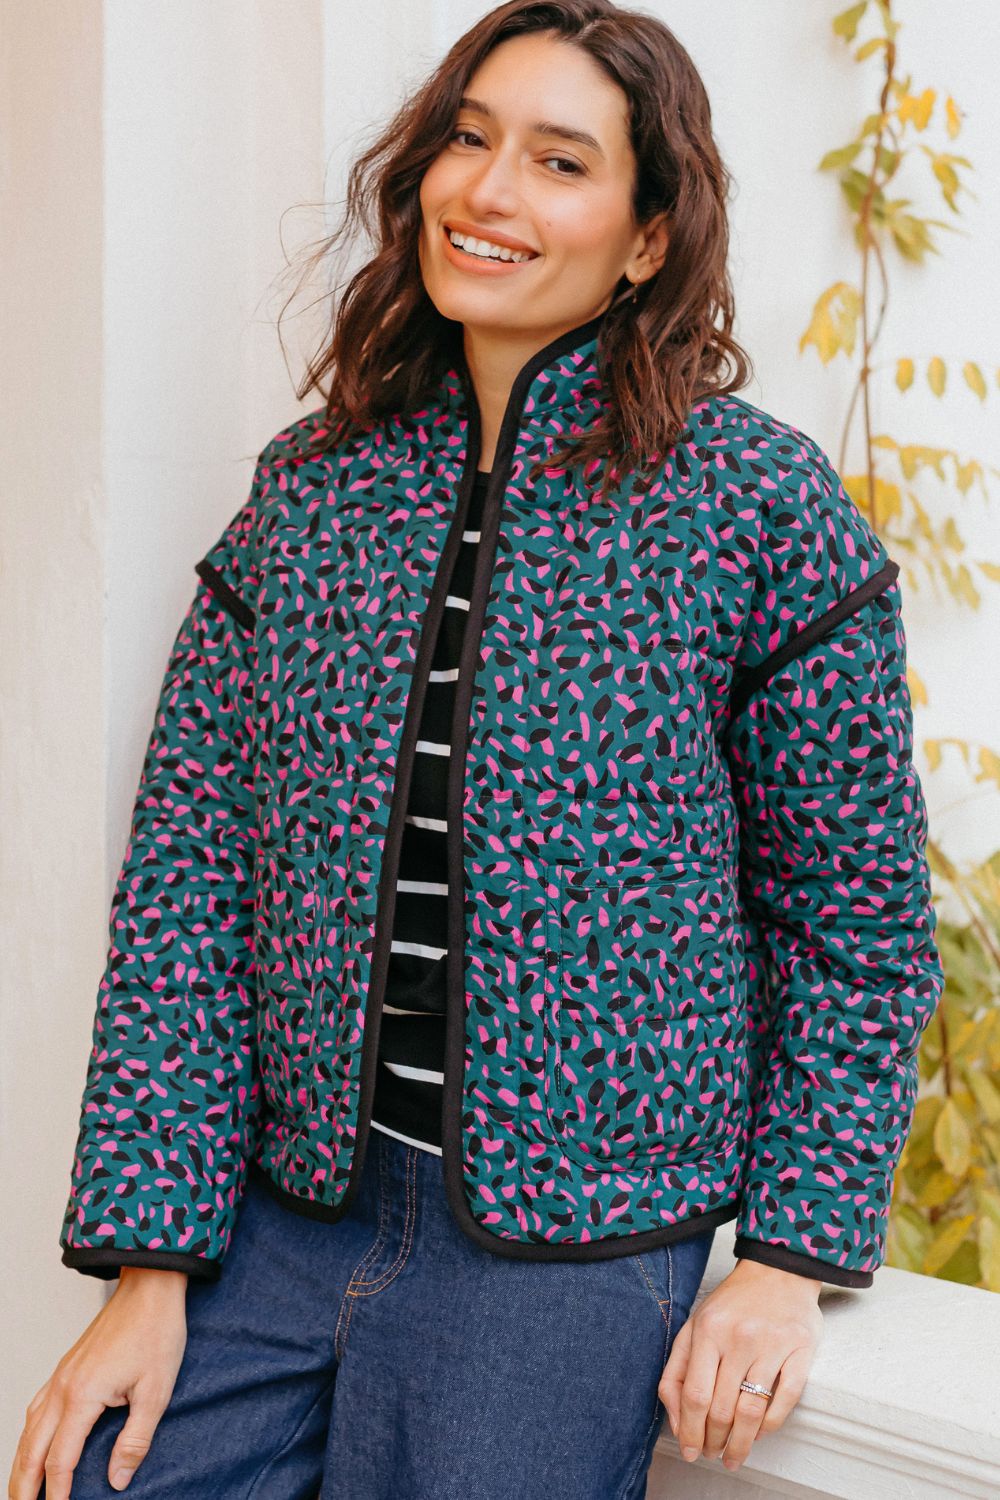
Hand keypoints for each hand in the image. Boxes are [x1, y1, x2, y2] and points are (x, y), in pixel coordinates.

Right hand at [8, 1267, 187, 1498]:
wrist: (149, 1287)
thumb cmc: (156, 1333)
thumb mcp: (157, 1391)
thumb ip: (135, 1440)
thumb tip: (118, 1480)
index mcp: (83, 1396)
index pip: (60, 1459)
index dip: (57, 1493)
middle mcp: (63, 1387)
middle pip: (31, 1449)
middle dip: (24, 1486)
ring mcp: (61, 1375)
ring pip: (28, 1429)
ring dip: (21, 1463)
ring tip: (21, 1491)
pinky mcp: (66, 1367)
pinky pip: (36, 1408)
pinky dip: (29, 1435)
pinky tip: (33, 1444)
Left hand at [658, 1258, 823, 1472]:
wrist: (778, 1271)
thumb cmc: (733, 1304)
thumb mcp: (695, 1325)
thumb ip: (678, 1369)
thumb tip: (677, 1419)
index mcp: (707, 1330)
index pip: (694, 1395)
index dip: (690, 1430)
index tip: (690, 1451)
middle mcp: (738, 1337)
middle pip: (722, 1408)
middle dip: (714, 1441)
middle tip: (713, 1454)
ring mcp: (772, 1344)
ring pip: (752, 1410)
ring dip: (741, 1442)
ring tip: (734, 1455)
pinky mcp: (801, 1349)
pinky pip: (785, 1399)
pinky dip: (771, 1425)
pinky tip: (760, 1434)